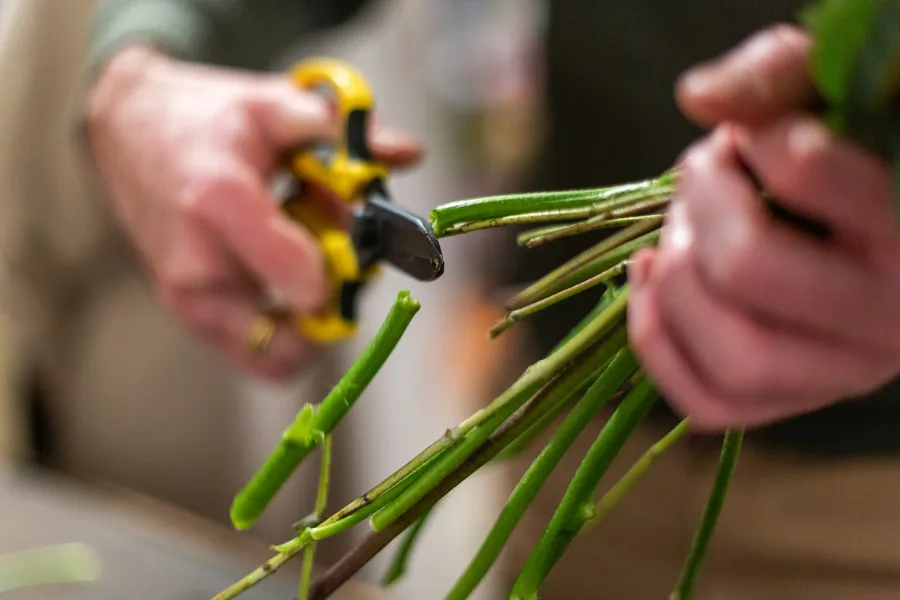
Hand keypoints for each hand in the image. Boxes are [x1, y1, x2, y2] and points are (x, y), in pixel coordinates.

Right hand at [86, 46, 420, 378]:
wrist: (129, 132)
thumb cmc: (204, 119)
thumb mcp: (273, 103)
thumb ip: (344, 132)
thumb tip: (408, 155)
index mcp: (220, 204)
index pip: (303, 279)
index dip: (346, 270)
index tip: (361, 241)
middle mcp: (198, 266)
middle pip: (300, 328)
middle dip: (337, 294)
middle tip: (341, 247)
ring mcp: (189, 301)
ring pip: (281, 353)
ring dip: (314, 316)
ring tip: (310, 259)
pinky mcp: (189, 317)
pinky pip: (258, 353)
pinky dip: (289, 327)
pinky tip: (289, 275)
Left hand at [627, 25, 899, 429]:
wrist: (881, 229)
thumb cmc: (854, 157)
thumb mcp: (828, 97)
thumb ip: (776, 75)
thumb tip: (697, 98)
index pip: (802, 168)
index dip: (747, 137)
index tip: (748, 136)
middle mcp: (893, 318)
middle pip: (744, 267)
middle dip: (696, 206)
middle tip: (703, 176)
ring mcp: (842, 376)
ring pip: (732, 356)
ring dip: (672, 279)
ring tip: (677, 232)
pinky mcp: (791, 403)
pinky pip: (707, 405)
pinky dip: (655, 341)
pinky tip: (647, 276)